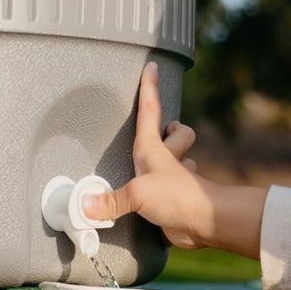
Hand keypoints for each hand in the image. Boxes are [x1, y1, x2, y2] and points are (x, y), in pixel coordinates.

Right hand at [78, 62, 215, 248]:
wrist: (206, 222)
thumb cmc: (177, 196)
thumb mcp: (137, 195)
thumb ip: (109, 200)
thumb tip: (84, 206)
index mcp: (153, 150)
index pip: (149, 111)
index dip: (149, 88)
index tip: (152, 67)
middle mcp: (164, 162)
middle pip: (177, 134)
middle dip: (175, 131)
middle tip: (167, 131)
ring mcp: (173, 180)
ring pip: (182, 162)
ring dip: (176, 163)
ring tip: (154, 175)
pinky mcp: (176, 201)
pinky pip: (172, 192)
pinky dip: (166, 196)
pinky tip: (153, 206)